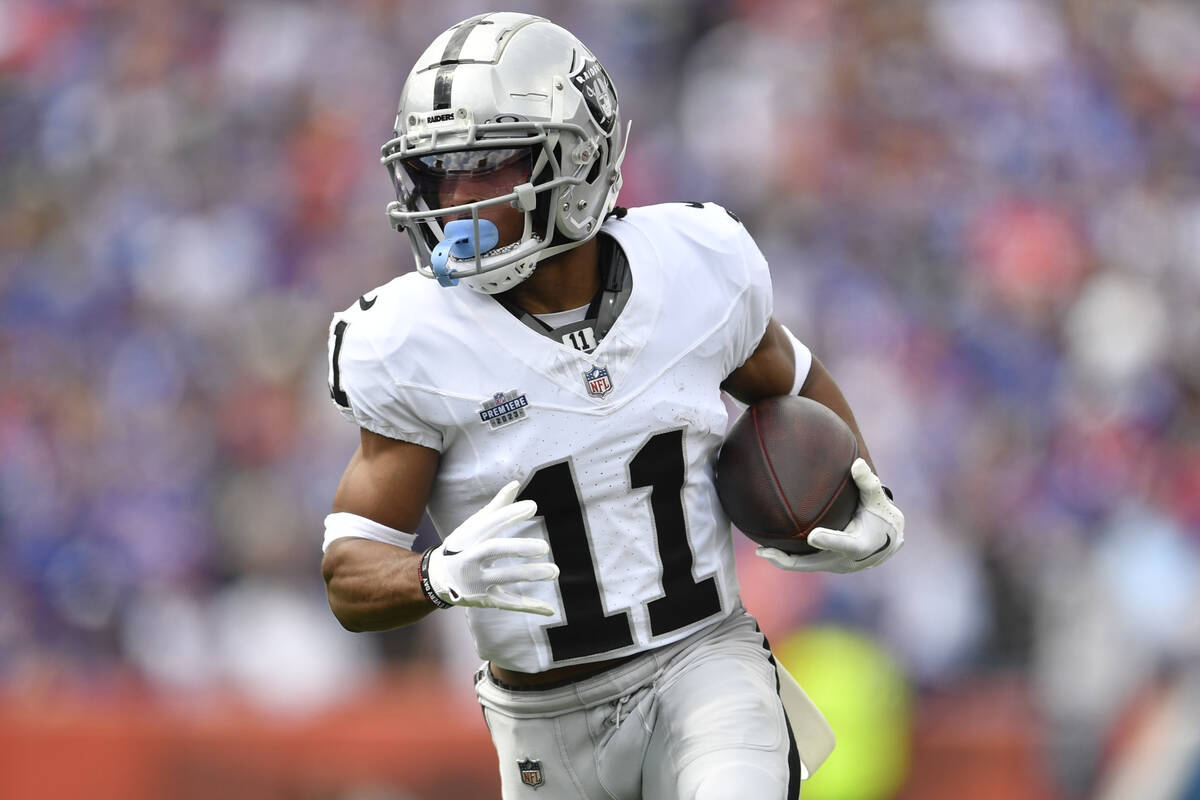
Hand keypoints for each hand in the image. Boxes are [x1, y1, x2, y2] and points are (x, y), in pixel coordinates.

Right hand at [423, 481, 559, 614]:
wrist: (436, 580)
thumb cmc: (461, 547)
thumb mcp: (473, 527)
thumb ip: (496, 507)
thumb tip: (516, 484)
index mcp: (467, 537)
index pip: (489, 523)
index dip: (510, 514)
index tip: (533, 506)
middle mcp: (469, 559)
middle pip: (493, 550)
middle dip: (518, 547)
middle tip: (544, 546)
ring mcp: (476, 581)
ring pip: (504, 578)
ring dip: (530, 574)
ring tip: (555, 571)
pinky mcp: (485, 600)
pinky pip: (509, 603)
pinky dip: (530, 606)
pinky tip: (550, 609)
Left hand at [757, 458, 903, 573]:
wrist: (888, 540)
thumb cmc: (880, 515)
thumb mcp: (878, 499)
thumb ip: (868, 482)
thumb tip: (857, 463)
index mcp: (860, 544)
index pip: (844, 544)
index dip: (829, 541)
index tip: (812, 535)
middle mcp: (845, 561)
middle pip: (813, 564)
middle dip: (787, 559)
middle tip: (764, 551)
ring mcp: (834, 566)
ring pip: (805, 566)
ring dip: (783, 560)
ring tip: (761, 550)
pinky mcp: (827, 565)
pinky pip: (805, 563)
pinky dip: (789, 557)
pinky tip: (770, 547)